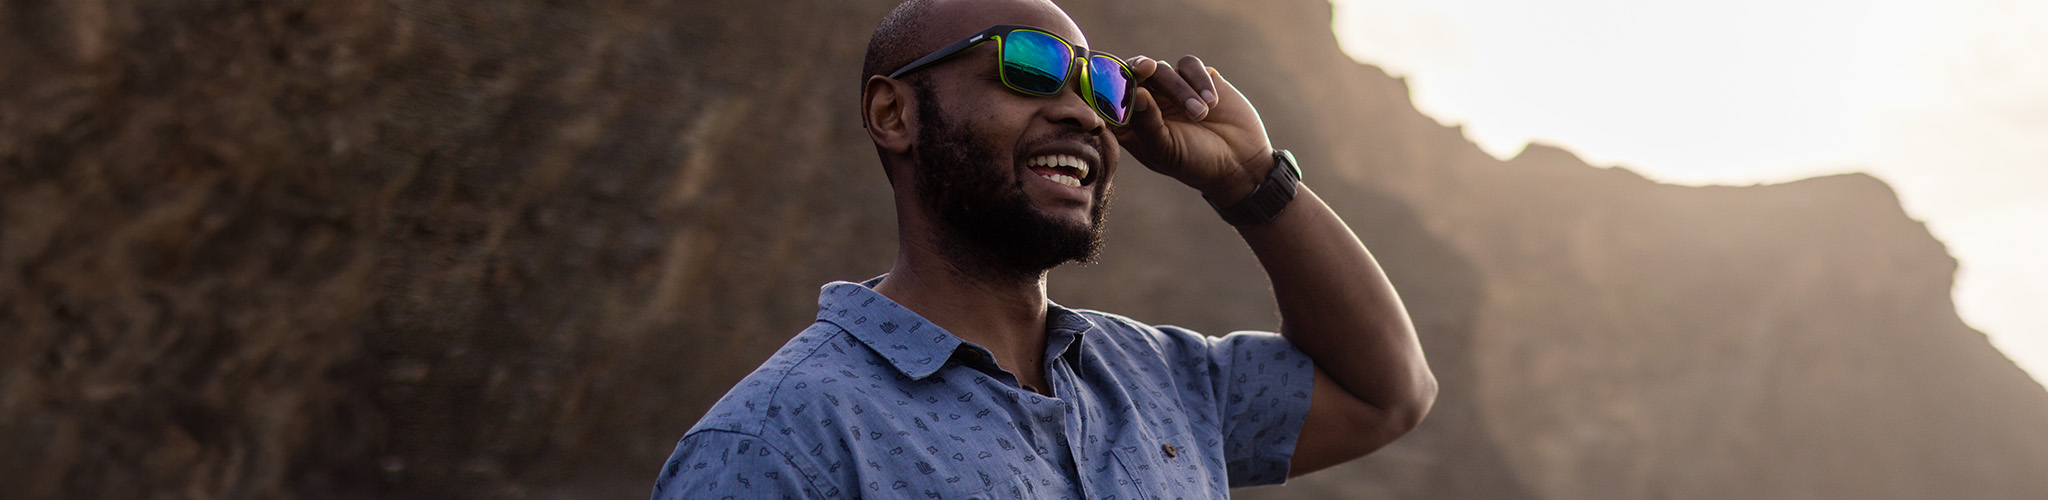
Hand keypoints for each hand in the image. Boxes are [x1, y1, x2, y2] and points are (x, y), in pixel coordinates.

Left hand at [1114, 54, 1273, 205]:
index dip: (1107, 86)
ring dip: (1181, 90)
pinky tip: (1212, 103)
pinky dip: (1199, 81)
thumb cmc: (1195, 163)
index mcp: (1130, 123)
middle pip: (1133, 75)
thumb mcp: (1166, 150)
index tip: (1116, 87)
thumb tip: (1135, 93)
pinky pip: (1189, 66)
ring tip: (1201, 115)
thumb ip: (1147, 123)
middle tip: (1146, 68)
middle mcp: (1147, 102)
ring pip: (1162, 69)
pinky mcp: (1197, 78)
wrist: (1240, 162)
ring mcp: (1171, 89)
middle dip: (1138, 70)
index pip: (1108, 98)